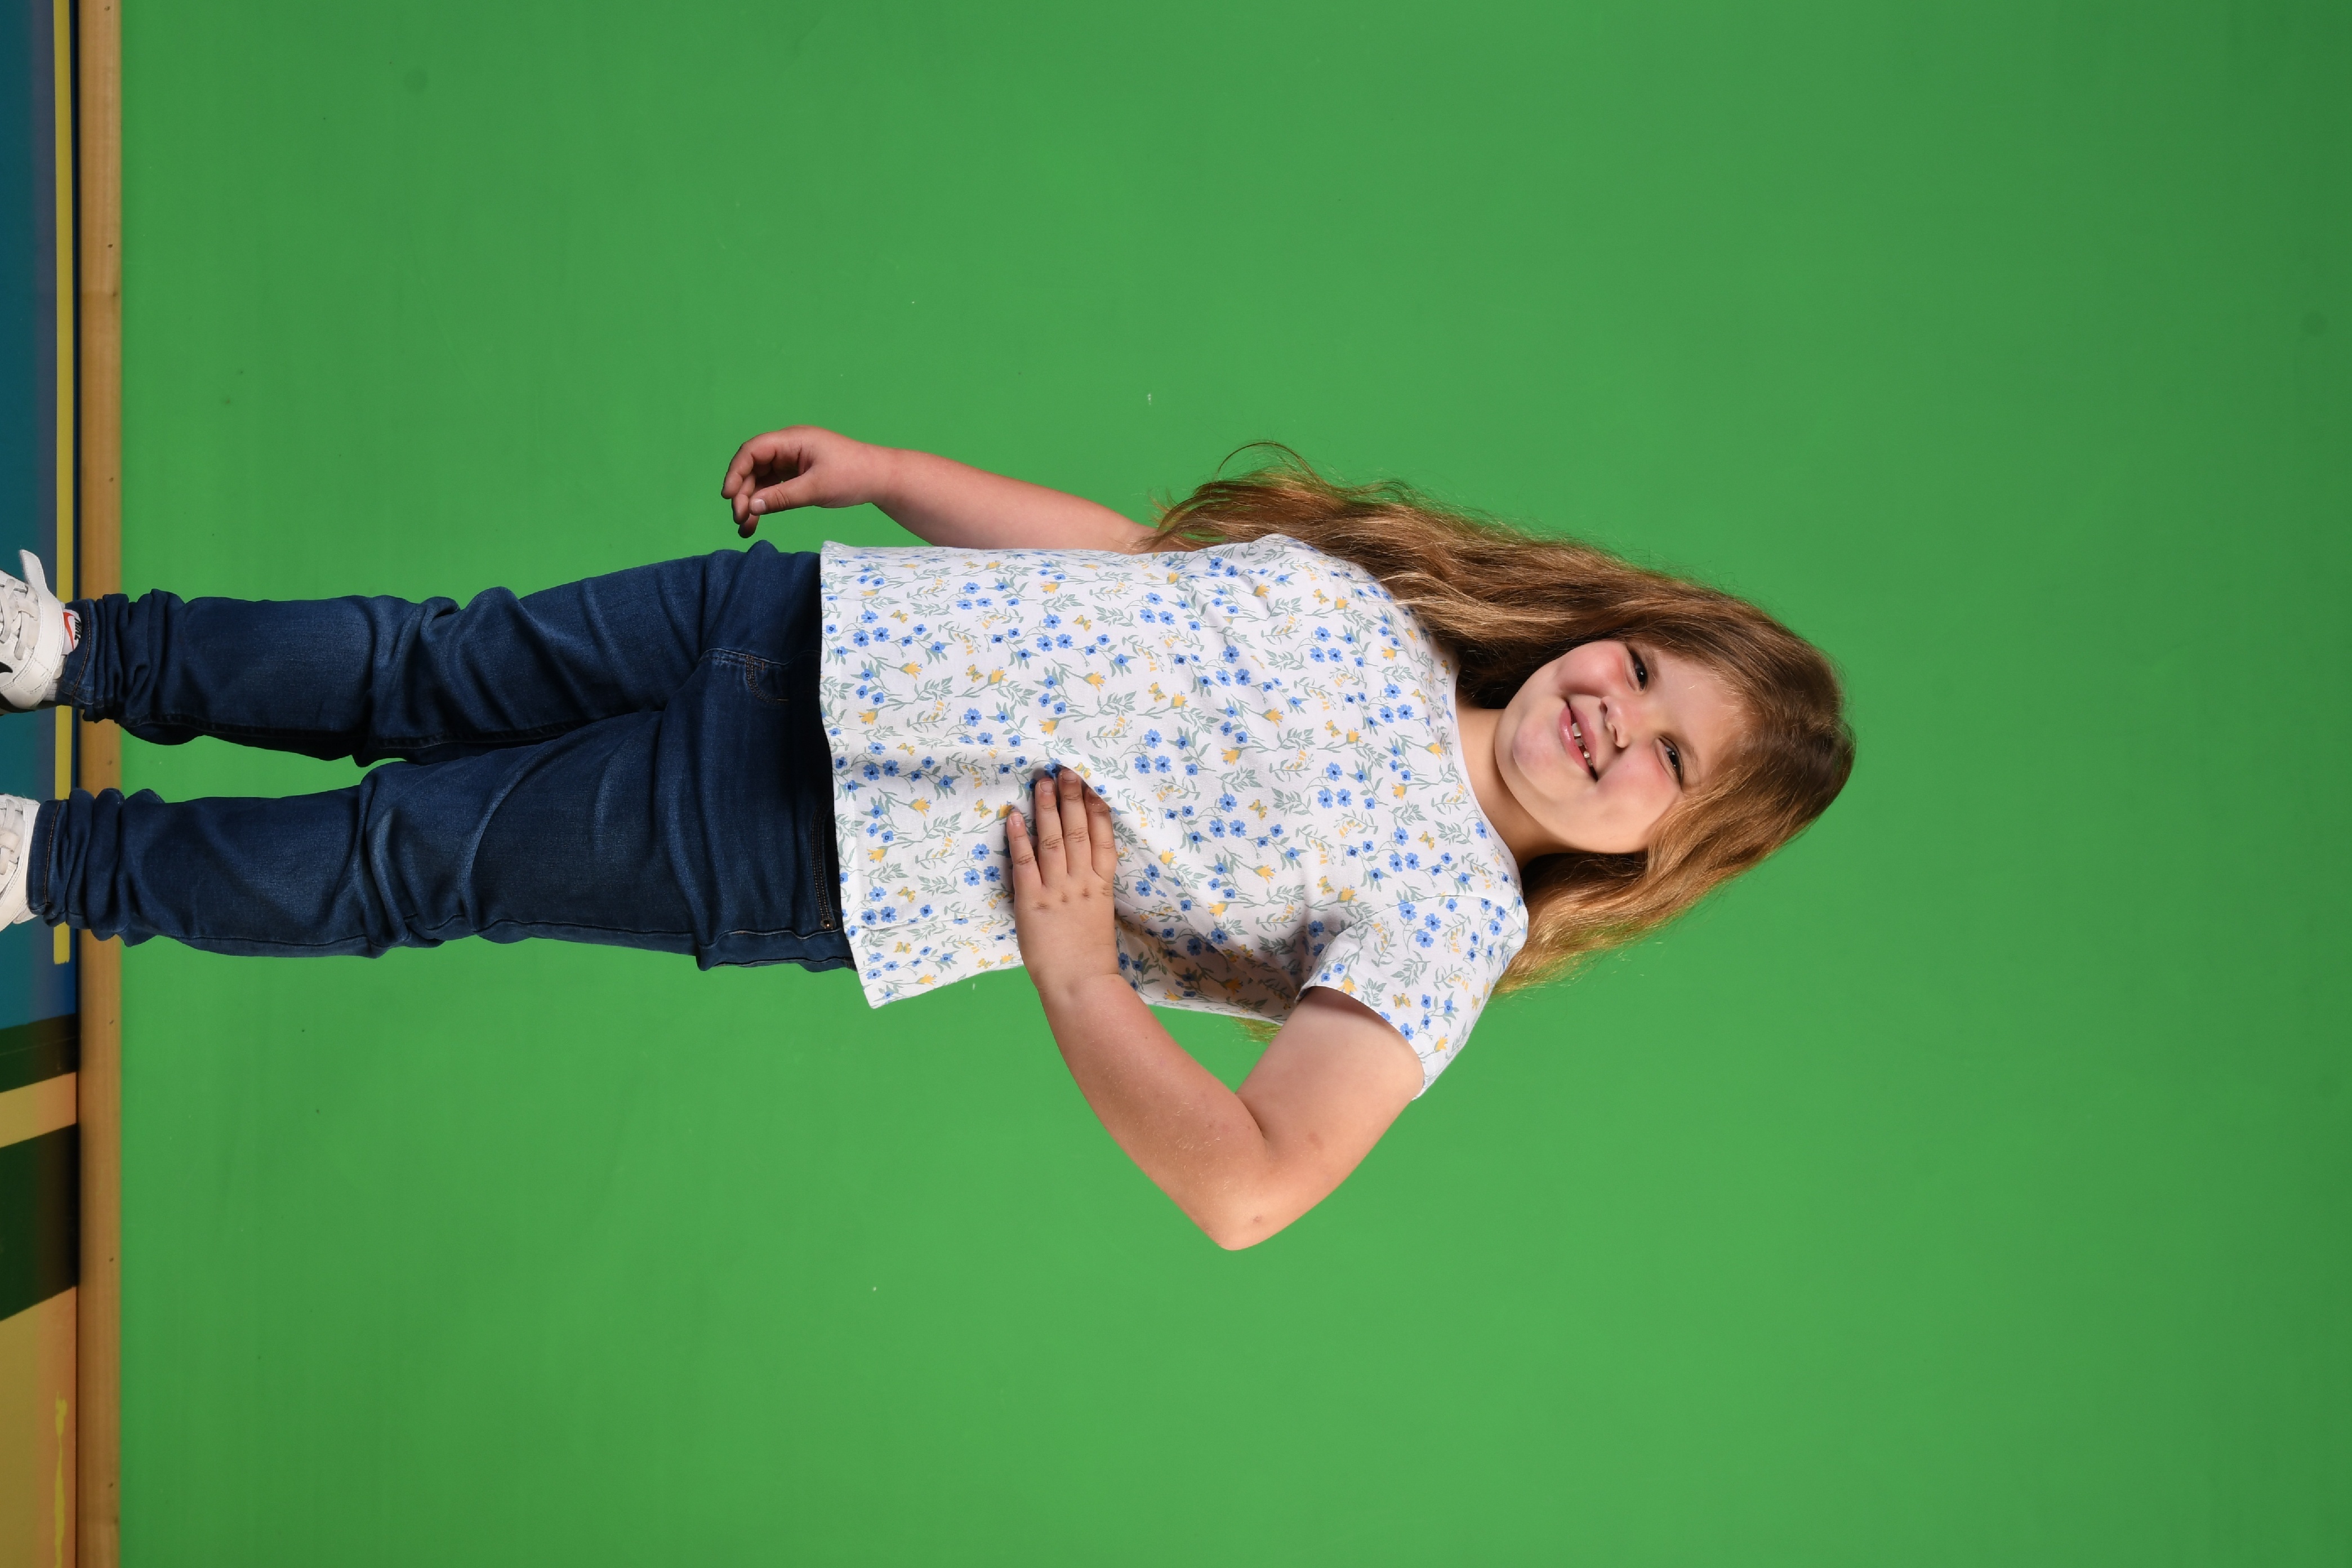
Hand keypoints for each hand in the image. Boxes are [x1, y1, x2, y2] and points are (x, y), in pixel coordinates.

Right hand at [719, 426, 894, 536]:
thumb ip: (782, 497)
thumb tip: (751, 506)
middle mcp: (788, 447)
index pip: (753, 451)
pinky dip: (765, 504)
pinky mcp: (797, 475)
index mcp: (792, 440)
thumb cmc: (853, 476)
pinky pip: (773, 488)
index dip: (736, 472)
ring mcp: (792, 461)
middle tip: (739, 518)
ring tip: (744, 527)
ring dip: (751, 502)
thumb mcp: (816, 488)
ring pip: (761, 480)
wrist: (880, 479)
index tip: (728, 497)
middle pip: (753, 467)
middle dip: (743, 492)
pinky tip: (755, 522)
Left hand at [1006, 769, 1122, 1006]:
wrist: (1081, 985)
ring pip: (1052, 840)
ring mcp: (1057, 889)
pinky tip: (1014, 816)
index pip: (1103, 837)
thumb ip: (1092, 887)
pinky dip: (1018, 838)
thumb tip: (1084, 862)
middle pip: (1077, 830)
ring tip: (1042, 781)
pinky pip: (1025, 863)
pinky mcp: (1032, 901)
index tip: (1093, 782)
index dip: (1097, 807)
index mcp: (1101, 884)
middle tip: (1066, 769)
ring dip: (1046, 808)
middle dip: (1072, 797)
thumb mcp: (1099, 914)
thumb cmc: (1090, 955)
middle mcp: (1081, 881)